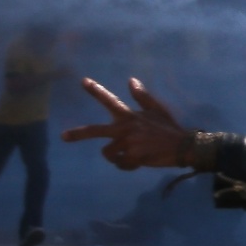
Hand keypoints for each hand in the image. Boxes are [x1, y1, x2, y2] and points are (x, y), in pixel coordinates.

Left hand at [61, 77, 191, 170]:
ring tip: (131, 155)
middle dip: (78, 134)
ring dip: (116, 157)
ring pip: (108, 153)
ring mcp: (127, 143)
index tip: (84, 81)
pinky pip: (120, 165)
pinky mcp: (131, 157)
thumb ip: (141, 96)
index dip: (96, 90)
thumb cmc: (168, 128)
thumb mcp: (157, 109)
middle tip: (63, 136)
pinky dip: (127, 166)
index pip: (110, 100)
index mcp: (129, 116)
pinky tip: (139, 162)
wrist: (182, 146)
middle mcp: (125, 128)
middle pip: (95, 131)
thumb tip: (131, 80)